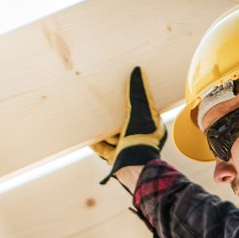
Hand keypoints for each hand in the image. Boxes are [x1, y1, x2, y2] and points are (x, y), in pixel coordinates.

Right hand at [91, 66, 165, 186]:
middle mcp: (140, 138)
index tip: (123, 91)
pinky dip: (95, 142)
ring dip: (104, 128)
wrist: (134, 168)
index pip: (142, 109)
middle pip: (125, 122)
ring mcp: (128, 149)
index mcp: (152, 127)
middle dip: (114, 115)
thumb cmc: (141, 138)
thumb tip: (137, 70)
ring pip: (113, 136)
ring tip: (92, 116)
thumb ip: (138, 92)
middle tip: (104, 102)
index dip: (133, 100)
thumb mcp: (141, 111)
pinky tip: (86, 135)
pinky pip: (103, 148)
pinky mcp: (116, 158)